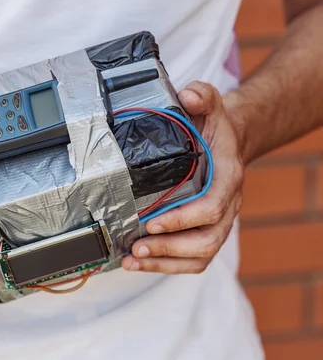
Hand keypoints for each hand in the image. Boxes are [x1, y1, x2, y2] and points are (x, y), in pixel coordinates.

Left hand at [122, 82, 243, 273]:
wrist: (225, 143)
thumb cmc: (213, 128)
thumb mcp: (210, 105)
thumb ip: (202, 96)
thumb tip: (187, 94)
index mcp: (228, 178)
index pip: (212, 207)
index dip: (183, 219)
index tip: (152, 222)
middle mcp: (227, 205)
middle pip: (207, 240)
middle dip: (170, 248)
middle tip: (137, 247)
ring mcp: (217, 223)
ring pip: (199, 256)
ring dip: (165, 263)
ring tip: (132, 261)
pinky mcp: (203, 231)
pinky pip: (191, 258)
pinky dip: (166, 265)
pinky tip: (138, 262)